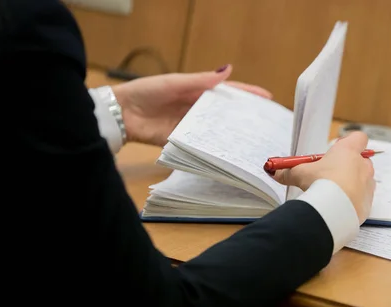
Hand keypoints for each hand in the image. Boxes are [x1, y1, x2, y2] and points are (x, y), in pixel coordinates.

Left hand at [111, 64, 271, 146]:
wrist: (122, 114)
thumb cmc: (147, 92)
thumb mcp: (176, 83)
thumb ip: (201, 81)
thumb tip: (229, 70)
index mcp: (198, 91)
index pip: (228, 93)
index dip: (248, 95)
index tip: (267, 99)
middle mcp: (198, 109)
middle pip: (226, 113)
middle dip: (246, 117)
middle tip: (266, 124)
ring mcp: (192, 126)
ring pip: (217, 130)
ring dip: (233, 134)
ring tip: (254, 140)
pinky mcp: (184, 141)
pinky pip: (203, 145)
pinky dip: (215, 148)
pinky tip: (230, 152)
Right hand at [272, 131, 375, 222]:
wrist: (334, 210)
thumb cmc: (320, 183)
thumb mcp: (300, 174)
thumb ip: (288, 172)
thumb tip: (275, 172)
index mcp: (348, 151)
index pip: (359, 137)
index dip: (350, 142)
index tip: (338, 150)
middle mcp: (363, 165)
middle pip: (360, 160)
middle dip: (348, 167)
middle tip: (331, 175)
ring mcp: (368, 184)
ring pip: (363, 180)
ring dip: (352, 184)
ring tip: (334, 194)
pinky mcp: (368, 202)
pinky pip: (362, 198)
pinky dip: (353, 201)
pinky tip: (339, 207)